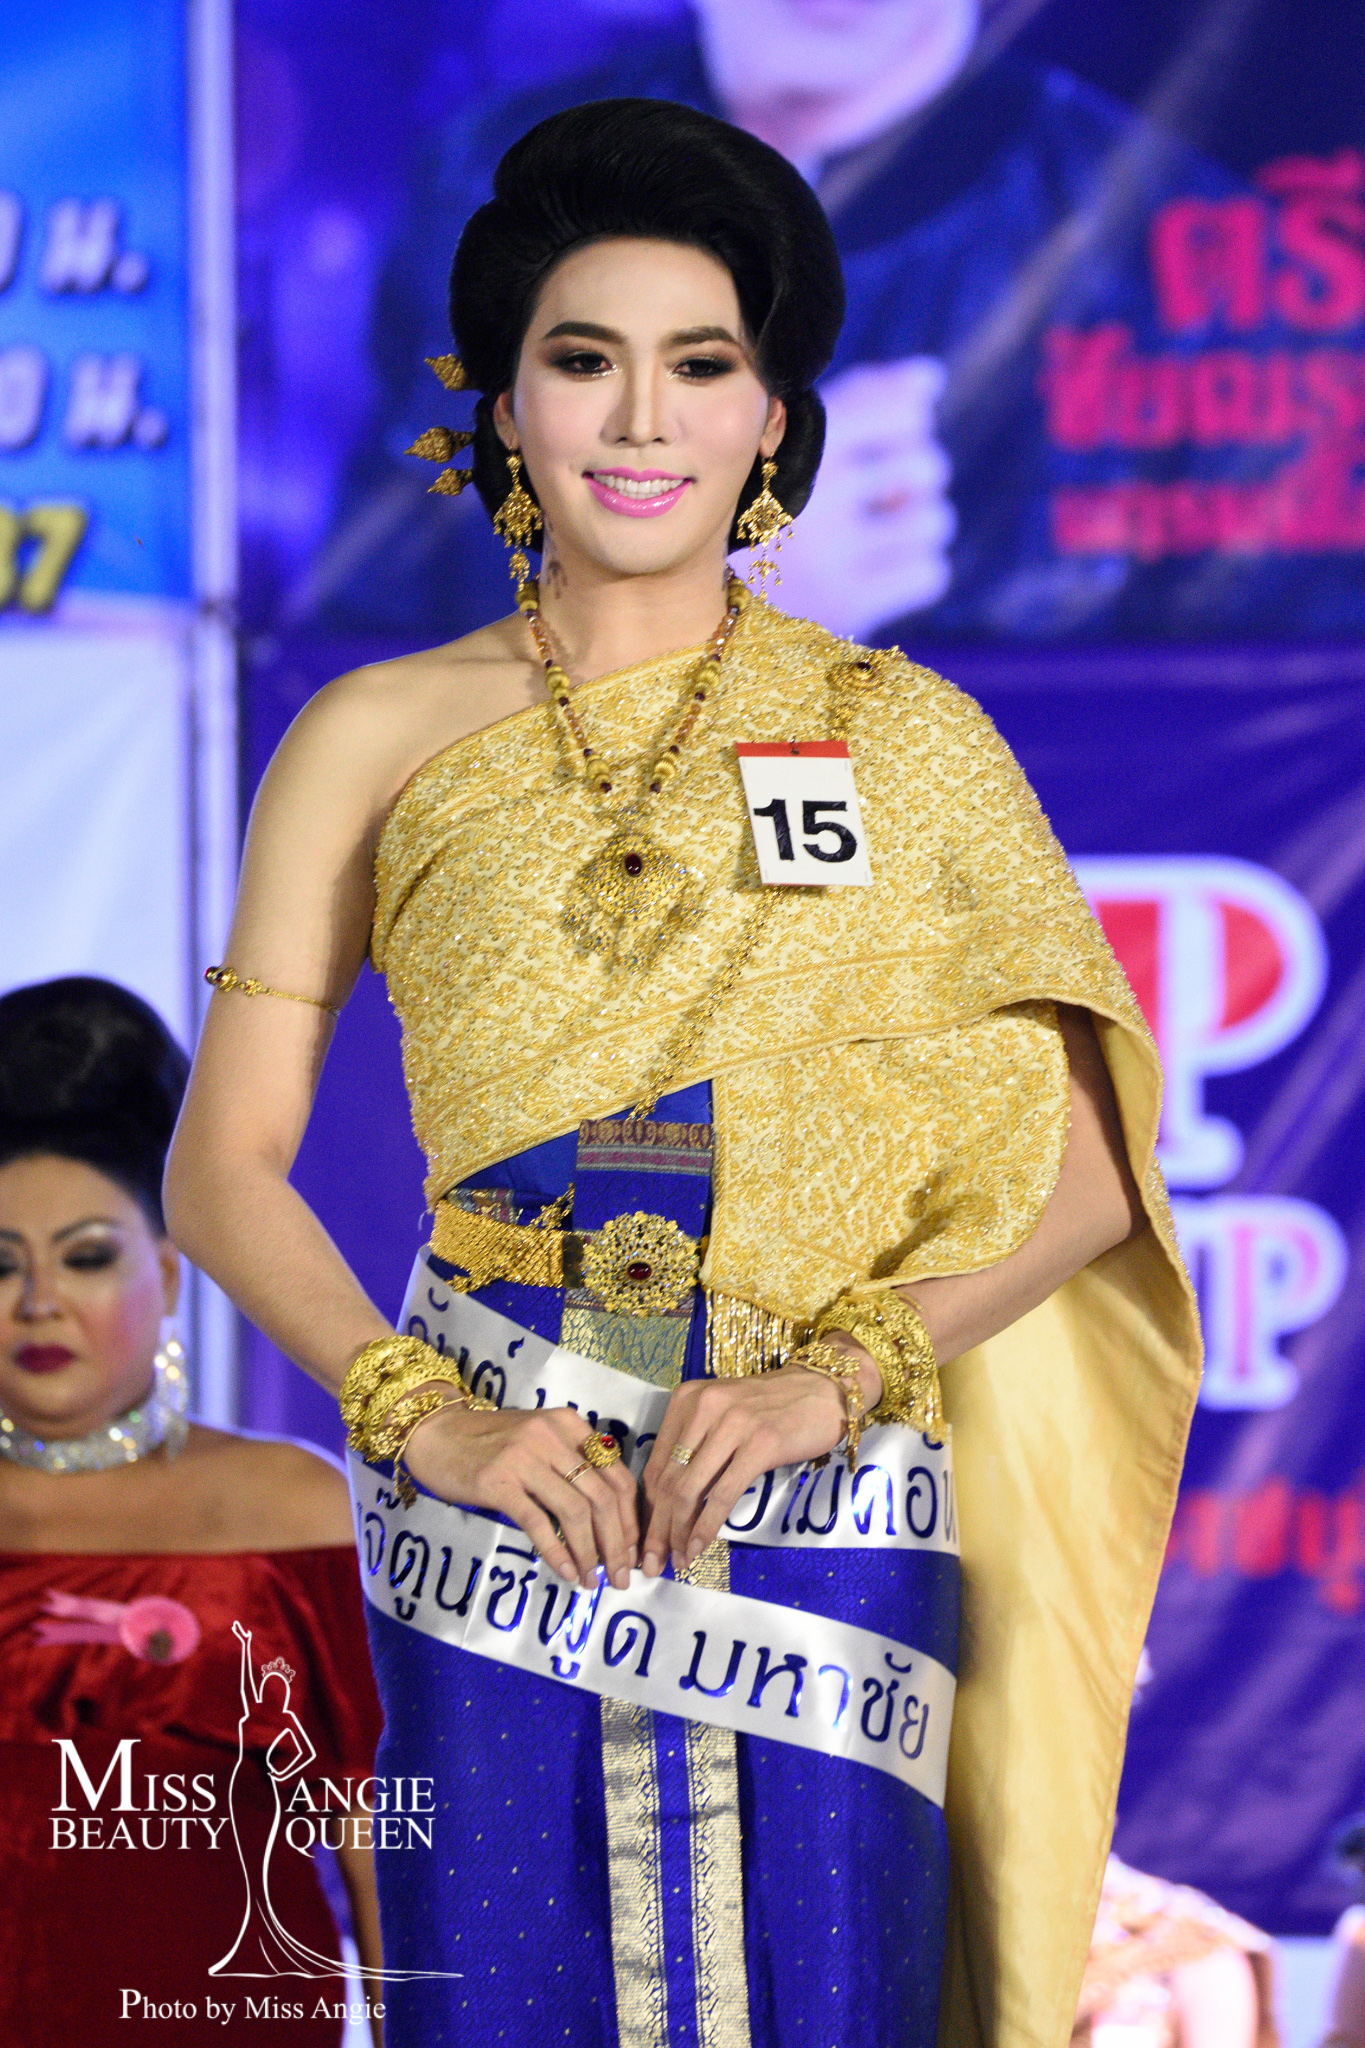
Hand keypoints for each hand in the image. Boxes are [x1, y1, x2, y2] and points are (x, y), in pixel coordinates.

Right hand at [402, 1399, 637, 1590]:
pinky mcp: (498, 1481)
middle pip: (602, 1497)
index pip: (617, 1475)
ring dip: (589, 1553)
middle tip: (620, 1577)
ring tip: (591, 1580)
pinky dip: (557, 1552)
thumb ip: (571, 1465)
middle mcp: (552, 1436)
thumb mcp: (540, 1439)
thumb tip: (608, 1523)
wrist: (437, 1434)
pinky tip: (565, 1571)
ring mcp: (524, 1458)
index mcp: (570, 1424)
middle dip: (617, 1544)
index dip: (630, 1519)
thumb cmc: (491, 1442)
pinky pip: (538, 1523)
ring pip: (575, 1512)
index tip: (633, 1551)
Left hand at [639, 1341, 879, 1577]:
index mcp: (686, 1399)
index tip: (645, 1539)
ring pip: (690, 1490)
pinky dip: (707, 1526)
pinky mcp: (760, 1444)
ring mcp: (732, 1424)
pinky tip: (700, 1547)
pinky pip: (723, 1494)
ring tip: (678, 1561)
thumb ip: (695, 1448)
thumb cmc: (772, 1407)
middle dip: (657, 1528)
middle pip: (668, 1480)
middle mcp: (704, 1407)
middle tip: (654, 1563)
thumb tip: (668, 1505)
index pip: (657, 1463)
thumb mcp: (722, 1416)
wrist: (824, 1390)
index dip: (647, 1508)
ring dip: (679, 1533)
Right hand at [743, 357, 954, 639]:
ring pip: (934, 521)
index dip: (907, 423)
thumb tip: (930, 379)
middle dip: (915, 476)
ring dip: (918, 524)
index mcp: (794, 442)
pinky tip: (886, 568)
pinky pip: (930, 572)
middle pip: (927, 467)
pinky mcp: (847, 607)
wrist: (695, 593)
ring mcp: (831, 558)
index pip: (905, 414)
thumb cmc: (758, 501)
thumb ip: (859, 398)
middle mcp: (813, 497)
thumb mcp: (791, 435)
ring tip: (883, 531)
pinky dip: (919, 569)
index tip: (879, 440)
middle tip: (884, 491)